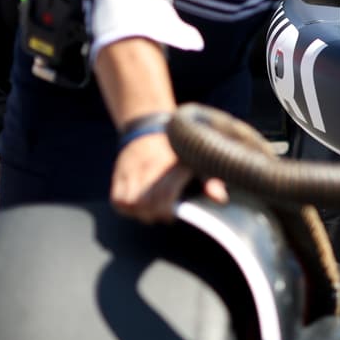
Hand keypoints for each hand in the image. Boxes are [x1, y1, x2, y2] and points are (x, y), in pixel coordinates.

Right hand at [110, 131, 227, 223]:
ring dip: (143, 212)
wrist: (148, 127)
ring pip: (132, 204)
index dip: (169, 210)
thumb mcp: (199, 161)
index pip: (166, 195)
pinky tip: (139, 205)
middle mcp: (150, 166)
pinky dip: (127, 207)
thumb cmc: (179, 149)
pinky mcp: (119, 176)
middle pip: (149, 203)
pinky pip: (118, 200)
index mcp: (173, 162)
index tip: (173, 212)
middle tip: (166, 213)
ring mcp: (132, 171)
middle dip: (158, 213)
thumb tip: (220, 199)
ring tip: (153, 210)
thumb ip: (211, 181)